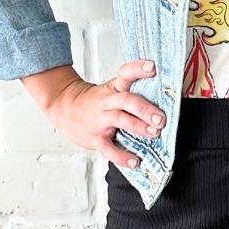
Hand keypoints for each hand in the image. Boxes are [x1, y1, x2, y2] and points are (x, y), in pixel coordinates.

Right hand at [34, 57, 166, 168]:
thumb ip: (131, 93)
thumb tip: (164, 100)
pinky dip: (121, 156)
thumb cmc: (95, 101)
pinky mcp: (95, 138)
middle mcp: (107, 102)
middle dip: (144, 108)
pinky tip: (134, 161)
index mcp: (113, 88)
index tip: (152, 67)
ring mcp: (100, 120)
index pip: (125, 74)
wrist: (64, 108)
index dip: (138, 69)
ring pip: (119, 120)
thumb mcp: (110, 90)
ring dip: (138, 127)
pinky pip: (108, 148)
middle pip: (126, 100)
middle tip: (161, 118)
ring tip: (154, 133)